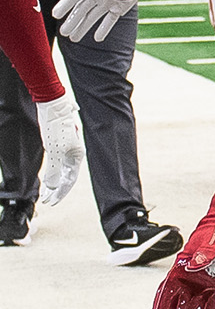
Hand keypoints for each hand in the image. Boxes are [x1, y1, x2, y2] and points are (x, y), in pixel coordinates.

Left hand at [35, 91, 82, 205]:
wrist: (53, 106)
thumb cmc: (56, 126)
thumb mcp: (54, 150)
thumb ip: (54, 170)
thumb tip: (53, 187)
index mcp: (76, 157)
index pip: (69, 181)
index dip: (60, 193)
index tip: (51, 202)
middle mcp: (73, 155)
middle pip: (66, 178)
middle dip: (56, 192)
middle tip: (46, 202)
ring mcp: (66, 150)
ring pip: (60, 172)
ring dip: (53, 184)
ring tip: (45, 194)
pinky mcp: (58, 146)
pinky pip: (56, 165)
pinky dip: (51, 175)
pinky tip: (46, 179)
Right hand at [52, 0, 160, 41]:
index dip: (65, 5)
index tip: (55, 14)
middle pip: (82, 10)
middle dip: (72, 21)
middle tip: (63, 32)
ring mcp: (109, 1)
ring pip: (93, 17)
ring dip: (84, 27)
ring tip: (73, 38)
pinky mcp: (121, 7)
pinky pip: (110, 20)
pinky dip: (104, 29)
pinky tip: (97, 38)